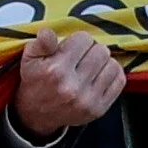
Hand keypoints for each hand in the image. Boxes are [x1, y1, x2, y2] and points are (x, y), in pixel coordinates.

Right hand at [7, 25, 127, 143]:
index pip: (84, 39)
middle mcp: (72, 86)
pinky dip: (112, 74)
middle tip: (82, 57)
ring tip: (91, 66)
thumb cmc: (35, 82)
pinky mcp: (99, 109)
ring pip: (112, 65)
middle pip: (101, 51)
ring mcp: (87, 100)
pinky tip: (101, 75)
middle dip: (92, 50)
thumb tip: (48, 32)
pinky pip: (119, 81)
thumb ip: (41, 42)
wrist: (36, 115)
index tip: (72, 48)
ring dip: (103, 62)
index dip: (78, 40)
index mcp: (55, 71)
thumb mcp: (29, 58)